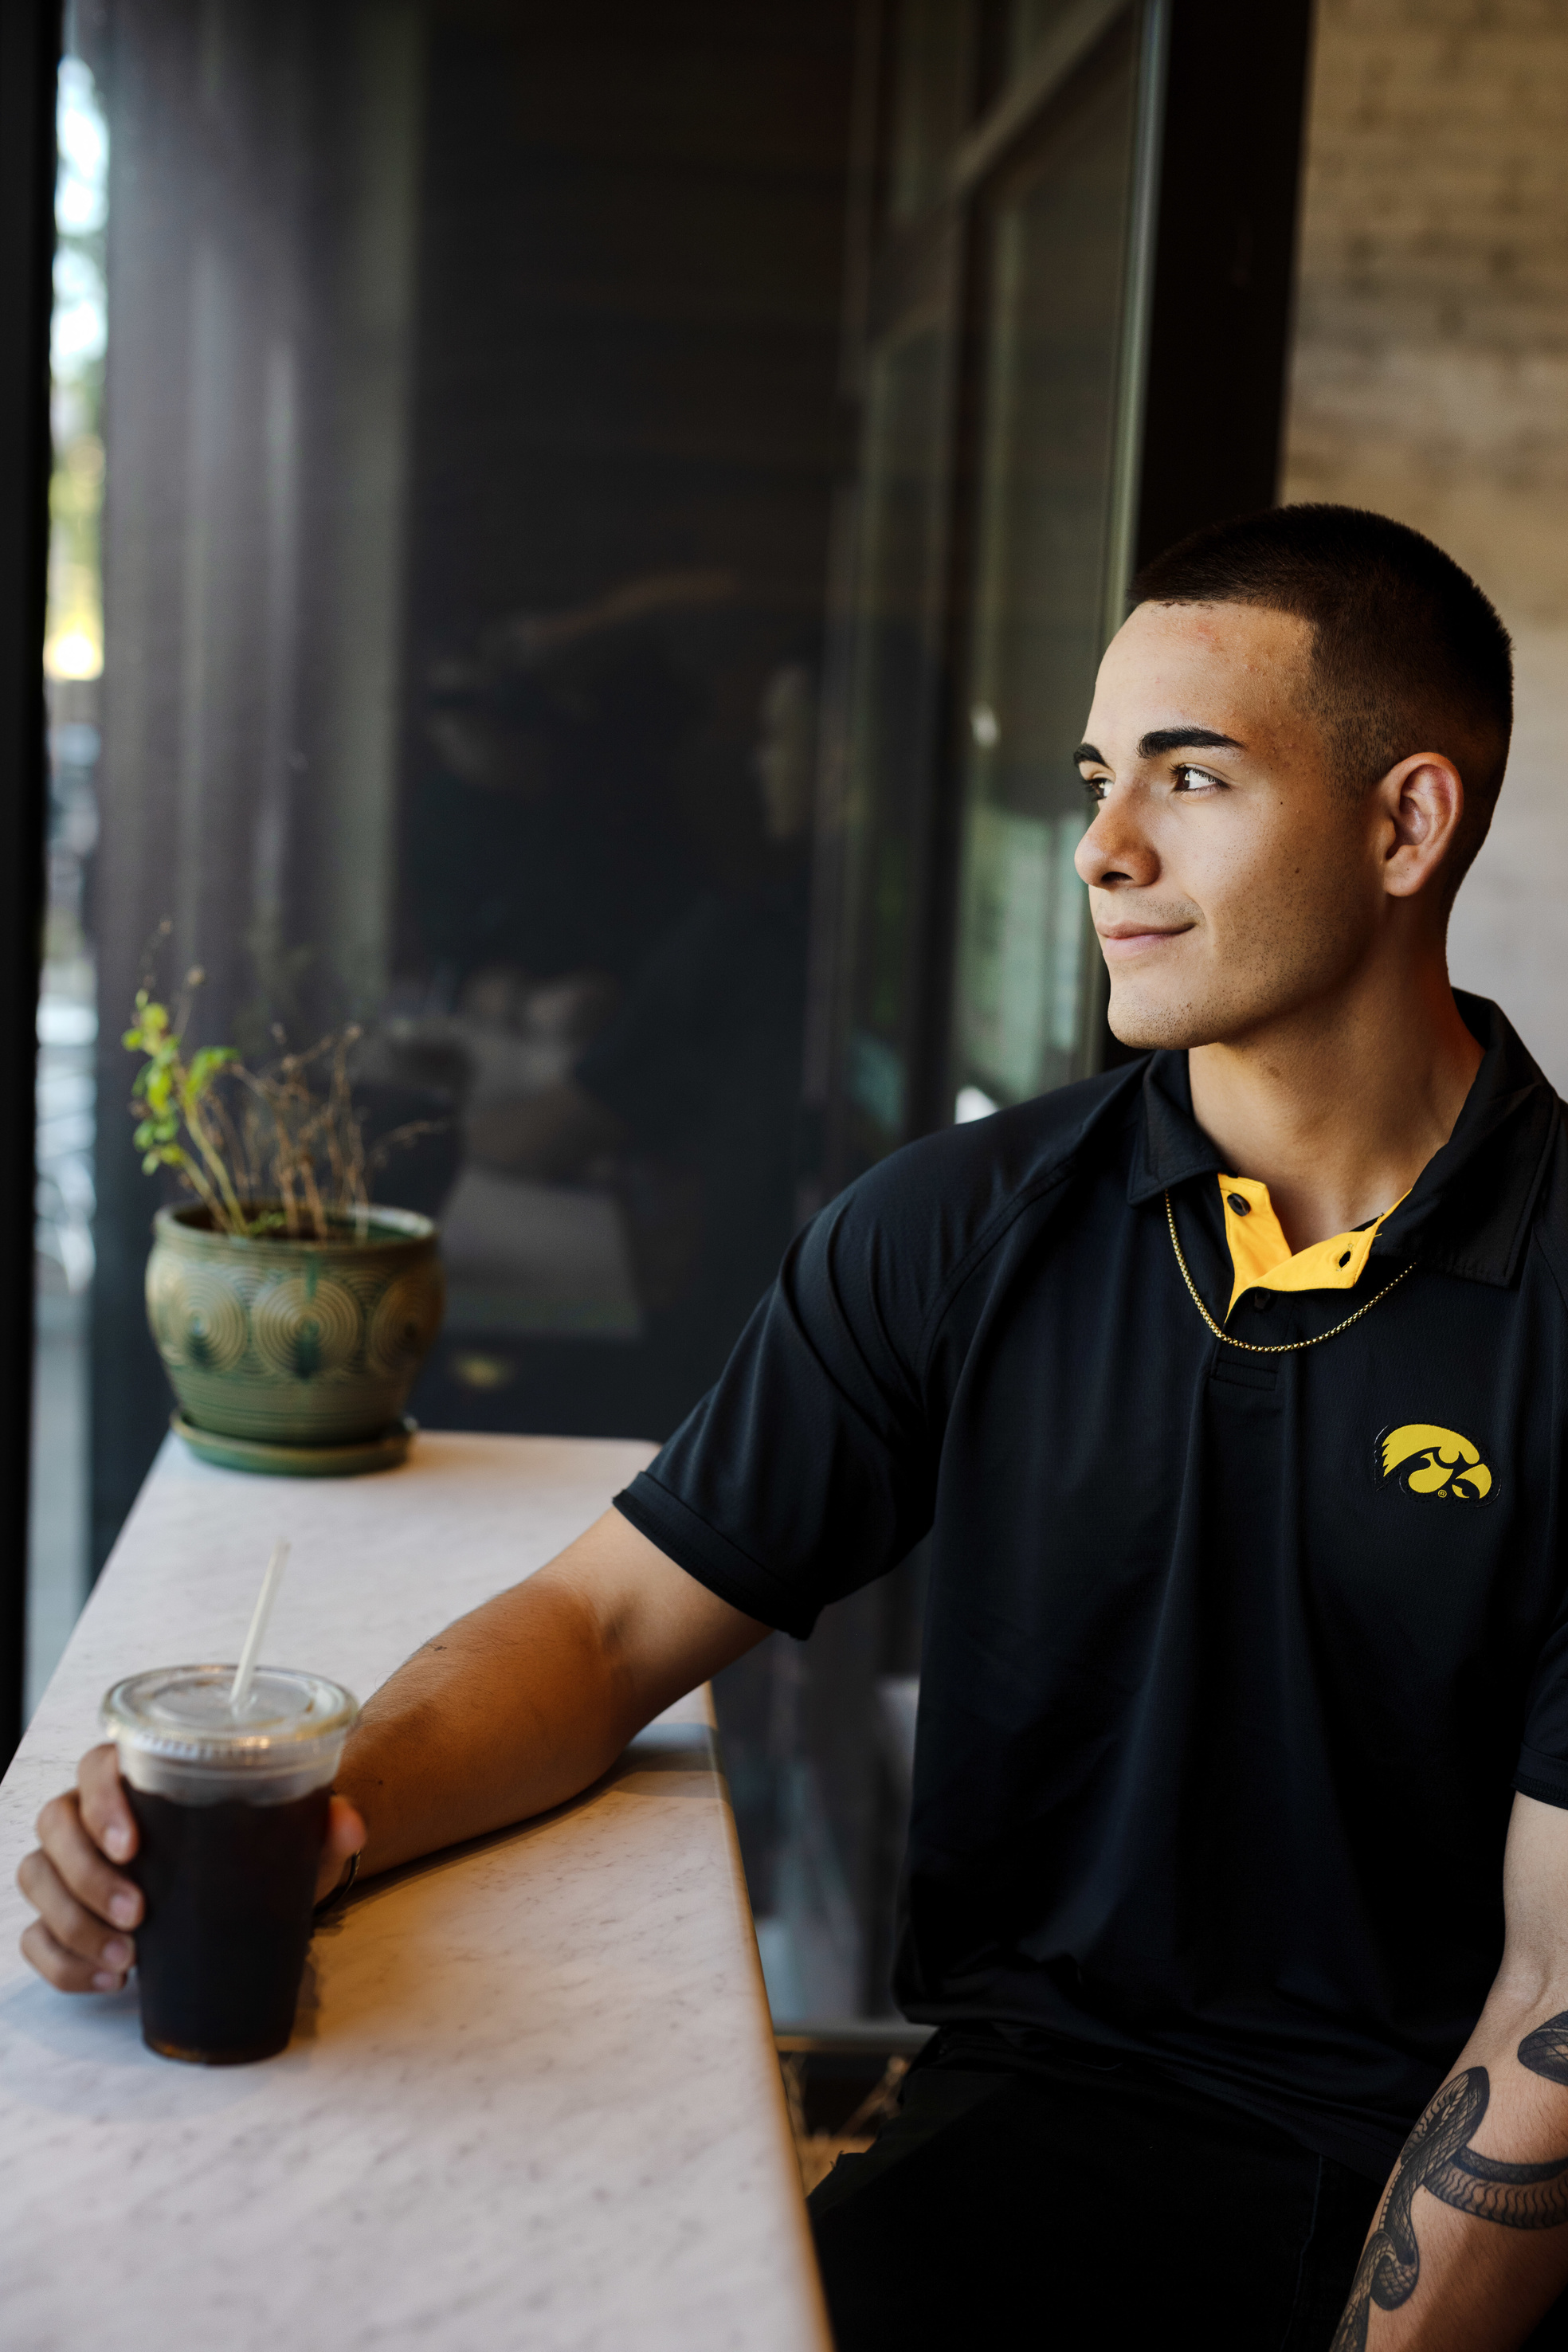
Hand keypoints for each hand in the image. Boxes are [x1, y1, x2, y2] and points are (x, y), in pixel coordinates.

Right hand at [16, 1743, 367, 1992]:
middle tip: (139, 1914)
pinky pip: (36, 1938)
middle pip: (55, 1825)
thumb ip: (322, 1823)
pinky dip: (63, 1963)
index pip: (96, 1766)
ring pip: (37, 1878)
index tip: (131, 1844)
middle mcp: (93, 1813)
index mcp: (139, 1776)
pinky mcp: (64, 1916)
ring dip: (73, 1922)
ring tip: (129, 1957)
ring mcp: (71, 1865)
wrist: (246, 1889)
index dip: (101, 1800)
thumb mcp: (292, 1835)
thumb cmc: (257, 1848)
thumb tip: (349, 1823)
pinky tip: (108, 1979)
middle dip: (88, 1875)